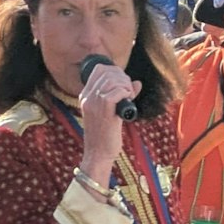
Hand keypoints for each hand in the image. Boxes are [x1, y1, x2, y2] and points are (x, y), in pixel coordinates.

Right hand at [78, 61, 139, 180]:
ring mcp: (94, 103)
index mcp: (85, 96)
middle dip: (123, 78)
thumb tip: (137, 83)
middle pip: (107, 72)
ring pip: (112, 80)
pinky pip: (117, 91)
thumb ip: (122, 96)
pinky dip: (127, 93)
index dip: (115, 71)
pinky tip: (128, 103)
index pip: (99, 69)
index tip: (124, 82)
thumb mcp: (110, 112)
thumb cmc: (105, 136)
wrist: (98, 154)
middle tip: (128, 92)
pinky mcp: (104, 110)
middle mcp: (87, 97)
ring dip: (126, 86)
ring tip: (128, 98)